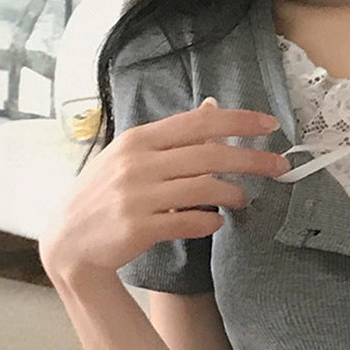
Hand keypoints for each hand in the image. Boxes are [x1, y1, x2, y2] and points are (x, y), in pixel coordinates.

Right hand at [39, 98, 290, 283]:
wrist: (69, 242)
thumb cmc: (105, 195)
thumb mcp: (132, 156)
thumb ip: (173, 136)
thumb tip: (212, 107)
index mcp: (139, 140)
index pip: (199, 123)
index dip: (238, 122)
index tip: (269, 125)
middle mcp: (138, 163)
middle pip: (209, 154)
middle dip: (252, 160)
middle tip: (280, 166)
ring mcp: (137, 195)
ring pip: (204, 188)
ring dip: (232, 194)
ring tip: (242, 199)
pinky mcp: (139, 227)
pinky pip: (190, 222)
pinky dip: (211, 222)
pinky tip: (216, 222)